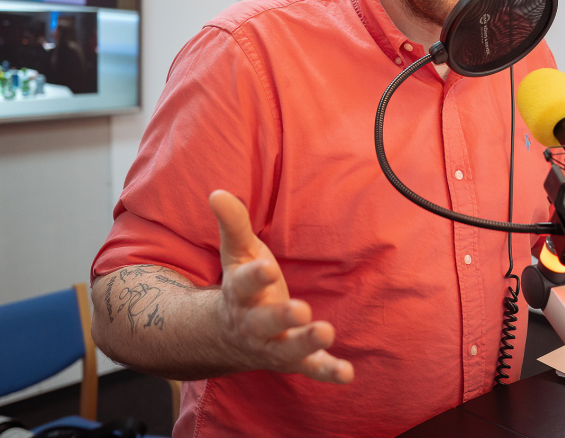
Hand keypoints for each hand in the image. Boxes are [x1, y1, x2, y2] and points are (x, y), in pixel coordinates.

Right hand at [209, 190, 353, 382]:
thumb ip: (233, 224)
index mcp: (240, 294)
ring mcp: (274, 345)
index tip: (267, 266)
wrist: (229, 336)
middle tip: (299, 308)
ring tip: (326, 331)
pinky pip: (311, 369)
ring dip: (307, 342)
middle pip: (265, 322)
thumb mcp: (238, 253)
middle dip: (281, 316)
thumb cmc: (243, 285)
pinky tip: (347, 373)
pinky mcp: (294, 360)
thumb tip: (217, 192)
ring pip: (288, 348)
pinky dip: (328, 371)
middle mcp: (254, 324)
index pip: (244, 284)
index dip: (255, 277)